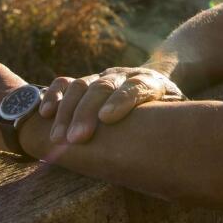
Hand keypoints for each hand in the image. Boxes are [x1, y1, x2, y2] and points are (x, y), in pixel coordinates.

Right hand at [39, 66, 185, 144]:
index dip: (121, 100)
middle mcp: (125, 76)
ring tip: (58, 138)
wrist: (158, 76)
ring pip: (82, 85)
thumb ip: (174, 122)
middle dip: (87, 112)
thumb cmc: (168, 107)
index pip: (136, 87)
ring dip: (67, 111)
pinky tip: (44, 113)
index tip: (107, 118)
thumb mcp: (178, 111)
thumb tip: (173, 146)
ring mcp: (104, 77)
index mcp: (152, 83)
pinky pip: (66, 82)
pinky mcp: (88, 80)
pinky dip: (54, 95)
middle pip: (104, 87)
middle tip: (77, 139)